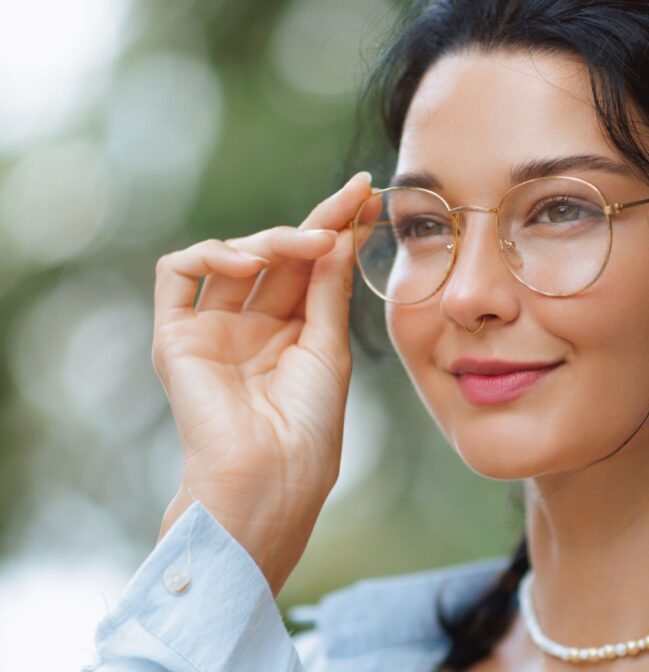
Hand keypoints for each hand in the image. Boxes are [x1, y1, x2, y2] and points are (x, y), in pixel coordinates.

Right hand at [151, 171, 379, 594]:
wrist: (270, 476)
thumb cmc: (309, 426)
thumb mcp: (329, 347)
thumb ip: (327, 288)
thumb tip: (339, 232)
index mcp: (293, 335)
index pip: (313, 268)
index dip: (338, 230)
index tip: (369, 196)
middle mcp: (253, 327)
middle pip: (280, 257)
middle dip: (317, 221)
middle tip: (352, 199)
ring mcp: (214, 330)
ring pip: (234, 256)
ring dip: (274, 239)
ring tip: (312, 242)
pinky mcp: (177, 337)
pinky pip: (177, 274)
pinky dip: (211, 255)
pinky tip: (247, 262)